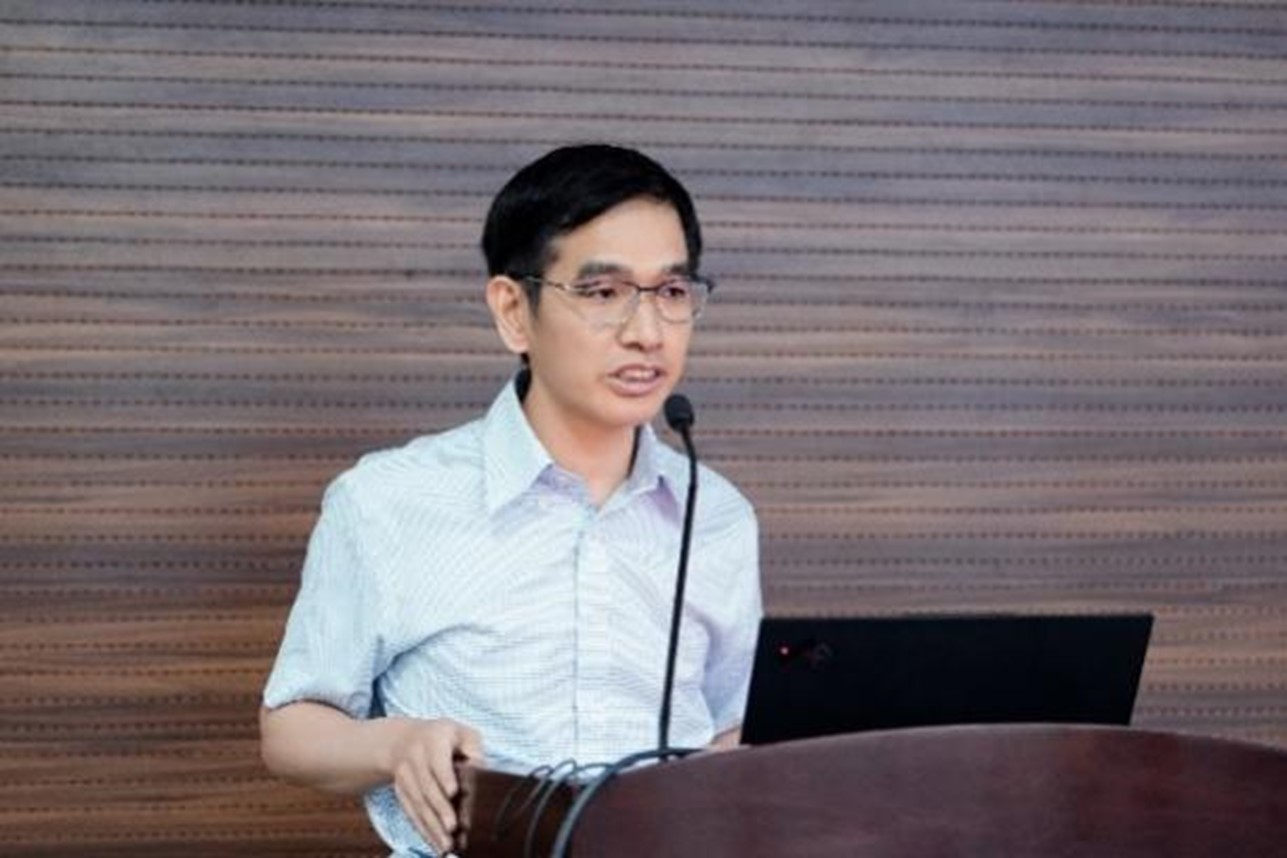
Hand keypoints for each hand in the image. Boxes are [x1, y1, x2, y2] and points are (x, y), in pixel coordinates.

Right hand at [384, 717, 484, 854]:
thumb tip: (480, 769)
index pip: (437, 760)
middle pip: (427, 786)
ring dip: (432, 826)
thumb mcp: (461, 732)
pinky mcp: (402, 793)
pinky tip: (435, 845)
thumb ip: (472, 747)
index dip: (444, 776)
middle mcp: (414, 759)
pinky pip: (412, 814)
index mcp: (432, 740)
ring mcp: (405, 777)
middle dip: (440, 808)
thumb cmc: (443, 737)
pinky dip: (423, 831)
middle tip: (452, 827)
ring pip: (418, 804)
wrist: (403, 741)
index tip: (453, 793)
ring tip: (446, 844)